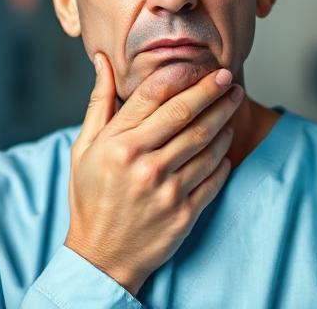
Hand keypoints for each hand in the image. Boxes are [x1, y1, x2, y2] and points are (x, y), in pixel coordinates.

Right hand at [63, 53, 243, 295]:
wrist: (101, 257)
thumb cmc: (91, 198)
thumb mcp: (84, 149)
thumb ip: (99, 103)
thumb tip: (103, 60)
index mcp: (116, 144)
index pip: (155, 95)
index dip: (183, 75)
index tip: (202, 66)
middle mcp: (142, 163)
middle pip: (186, 114)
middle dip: (212, 91)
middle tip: (228, 78)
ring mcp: (165, 189)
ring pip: (205, 143)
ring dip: (223, 121)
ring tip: (232, 106)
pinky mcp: (184, 213)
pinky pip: (214, 177)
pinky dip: (223, 158)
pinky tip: (226, 146)